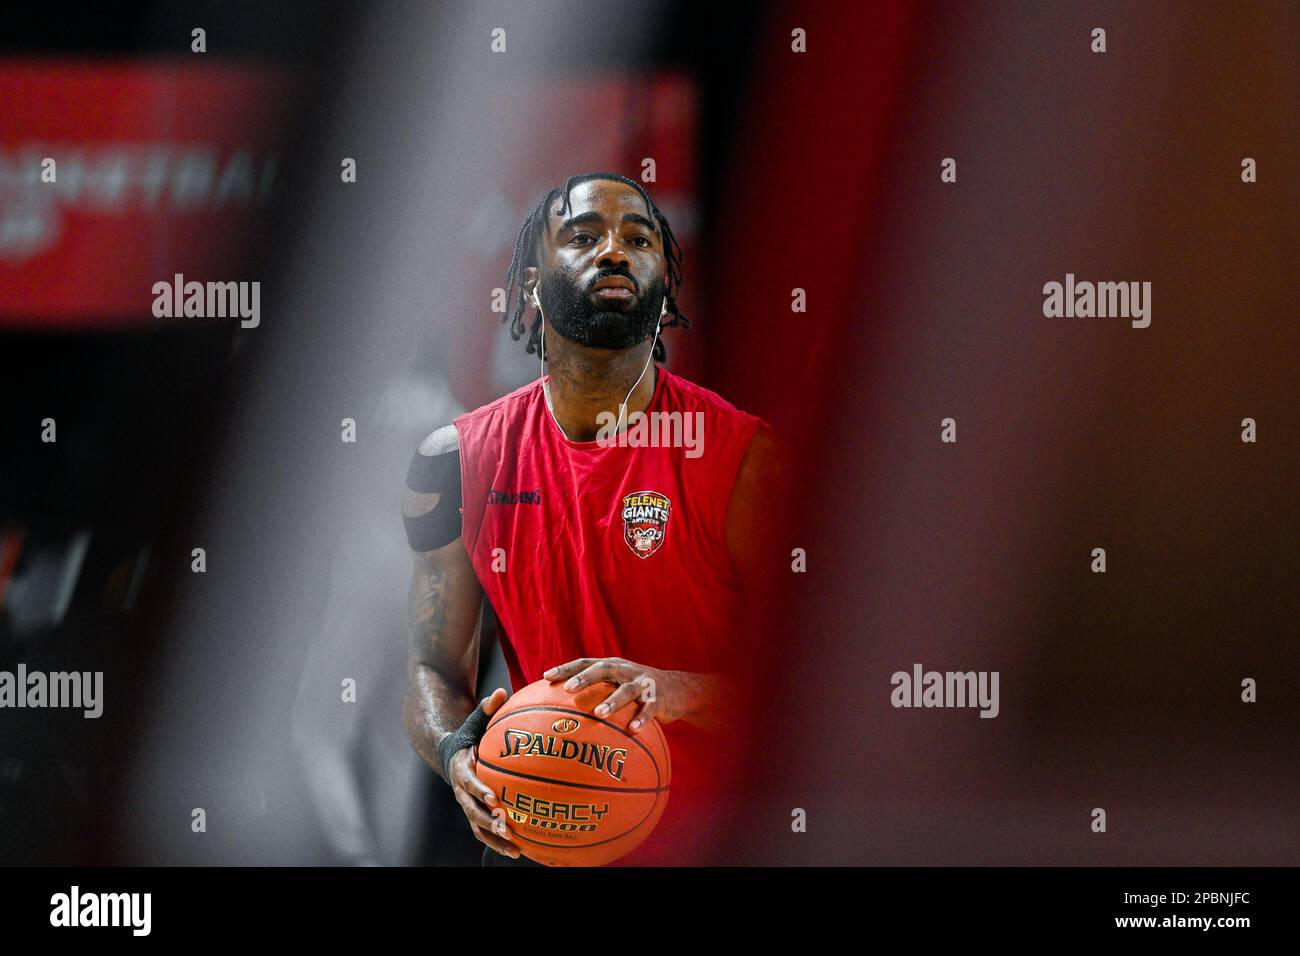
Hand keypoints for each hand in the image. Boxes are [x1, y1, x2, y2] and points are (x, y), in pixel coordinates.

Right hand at [447, 687, 519, 858]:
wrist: (451, 755)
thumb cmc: (469, 736)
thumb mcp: (474, 721)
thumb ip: (487, 709)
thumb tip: (501, 691)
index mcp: (461, 768)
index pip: (468, 781)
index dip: (480, 790)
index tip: (494, 797)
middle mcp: (461, 791)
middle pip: (472, 811)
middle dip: (488, 821)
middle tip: (506, 826)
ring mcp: (466, 805)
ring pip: (478, 827)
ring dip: (495, 839)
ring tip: (516, 849)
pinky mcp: (475, 814)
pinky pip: (485, 833)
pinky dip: (499, 843)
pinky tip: (520, 851)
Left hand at [543, 657, 681, 733]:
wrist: (677, 690)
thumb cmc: (636, 689)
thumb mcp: (617, 683)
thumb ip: (595, 690)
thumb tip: (559, 709)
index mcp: (612, 666)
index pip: (585, 662)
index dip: (566, 668)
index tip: (546, 676)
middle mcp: (626, 671)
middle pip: (603, 670)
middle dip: (585, 678)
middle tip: (568, 688)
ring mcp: (643, 683)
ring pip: (626, 690)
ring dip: (612, 701)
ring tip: (599, 714)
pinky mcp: (658, 698)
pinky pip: (649, 709)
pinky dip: (641, 719)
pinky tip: (632, 730)